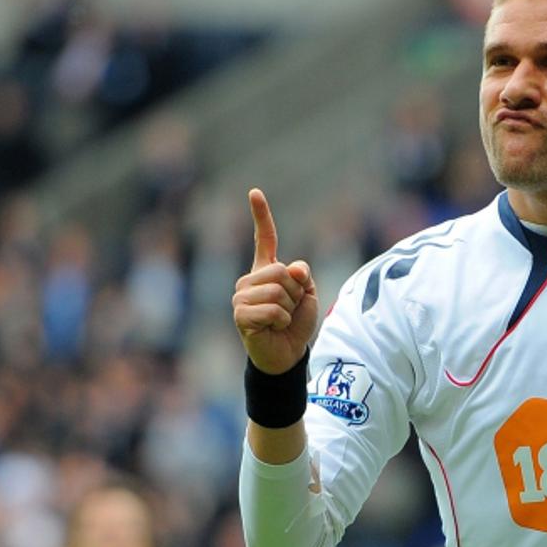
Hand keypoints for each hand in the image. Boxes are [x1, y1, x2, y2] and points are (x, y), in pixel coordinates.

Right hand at [233, 188, 318, 373]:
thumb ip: (302, 276)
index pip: (264, 239)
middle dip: (295, 292)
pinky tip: (274, 328)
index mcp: (266, 270)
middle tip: (289, 309)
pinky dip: (282, 320)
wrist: (287, 354)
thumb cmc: (295, 323)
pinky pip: (272, 309)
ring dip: (289, 308)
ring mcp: (241, 296)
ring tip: (280, 320)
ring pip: (277, 290)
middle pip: (281, 271)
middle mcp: (249, 280)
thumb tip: (292, 267)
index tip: (255, 192)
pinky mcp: (240, 314)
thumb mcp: (306, 294)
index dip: (261, 216)